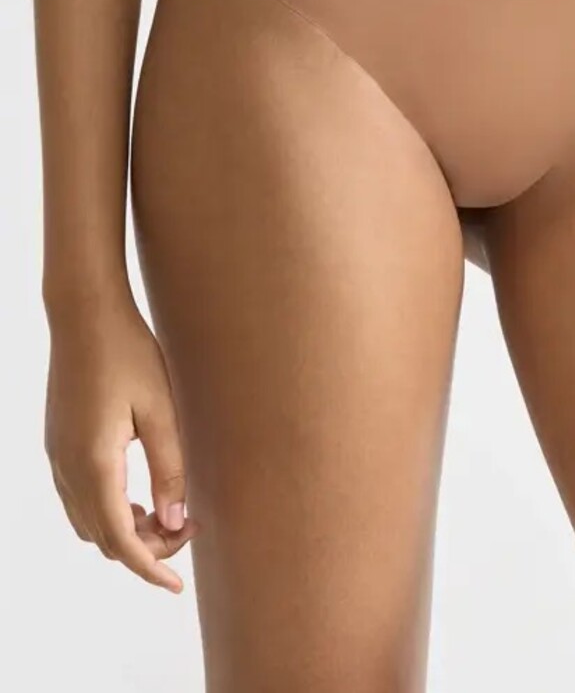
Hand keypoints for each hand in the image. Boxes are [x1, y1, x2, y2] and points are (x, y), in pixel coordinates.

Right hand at [44, 287, 198, 591]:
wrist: (85, 313)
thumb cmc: (129, 353)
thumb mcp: (162, 410)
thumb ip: (170, 469)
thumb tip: (176, 523)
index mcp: (95, 464)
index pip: (122, 539)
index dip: (150, 567)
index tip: (177, 587)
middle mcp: (67, 468)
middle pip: (104, 537)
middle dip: (145, 547)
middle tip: (190, 526)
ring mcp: (57, 457)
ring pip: (88, 521)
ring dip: (126, 529)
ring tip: (170, 509)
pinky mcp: (58, 444)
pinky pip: (80, 497)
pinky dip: (109, 509)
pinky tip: (141, 490)